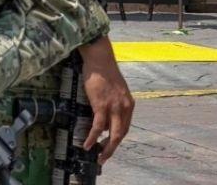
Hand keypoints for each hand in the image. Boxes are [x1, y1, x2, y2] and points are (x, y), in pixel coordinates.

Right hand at [78, 36, 133, 162]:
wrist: (100, 59)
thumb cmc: (105, 72)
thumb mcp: (115, 90)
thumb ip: (114, 105)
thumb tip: (104, 122)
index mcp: (128, 103)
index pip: (126, 126)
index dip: (118, 138)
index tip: (110, 146)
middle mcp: (124, 107)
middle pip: (121, 134)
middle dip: (112, 148)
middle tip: (104, 158)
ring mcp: (114, 107)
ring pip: (112, 134)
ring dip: (105, 148)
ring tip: (98, 157)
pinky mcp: (101, 105)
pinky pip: (97, 127)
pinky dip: (93, 138)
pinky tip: (88, 145)